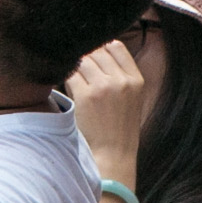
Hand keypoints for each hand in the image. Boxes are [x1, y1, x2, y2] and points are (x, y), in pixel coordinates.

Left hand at [66, 40, 147, 181]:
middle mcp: (122, 80)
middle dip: (85, 56)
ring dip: (74, 66)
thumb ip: (119, 75)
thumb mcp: (131, 98)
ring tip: (72, 80)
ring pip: (82, 60)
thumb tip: (96, 51)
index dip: (100, 47)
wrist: (113, 157)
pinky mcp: (85, 96)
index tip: (91, 56)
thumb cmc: (118, 129)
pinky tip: (64, 85)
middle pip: (97, 50)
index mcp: (136, 79)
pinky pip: (70, 74)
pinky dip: (65, 76)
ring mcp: (104, 87)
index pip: (116, 46)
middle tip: (78, 69)